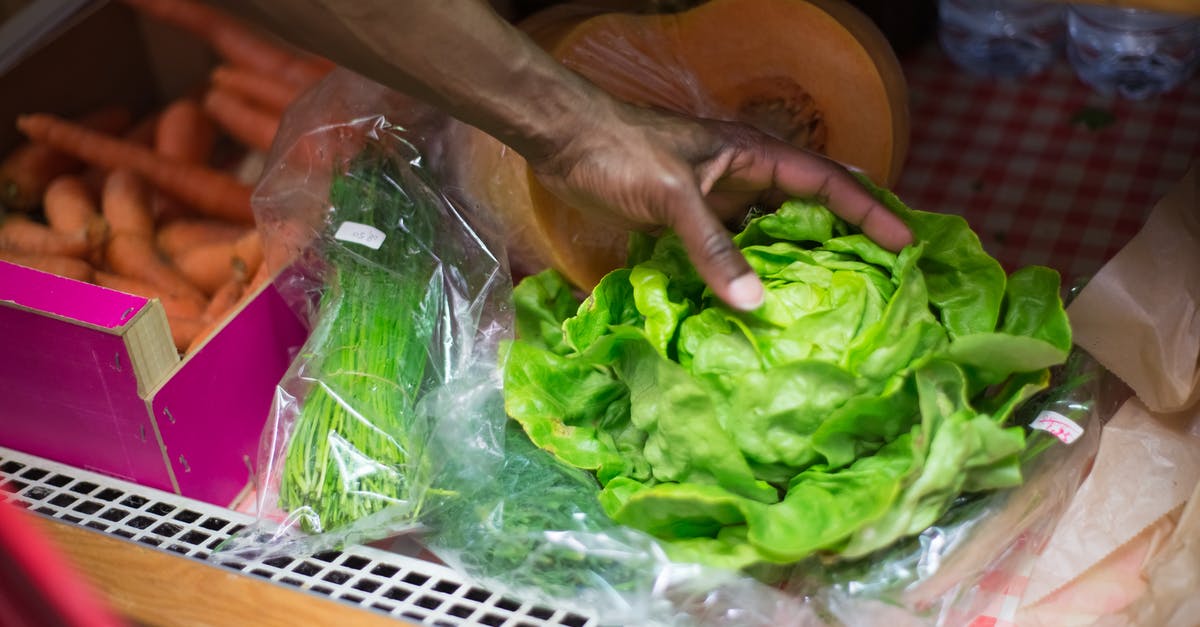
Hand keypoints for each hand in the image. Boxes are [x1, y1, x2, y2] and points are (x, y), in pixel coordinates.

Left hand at [525, 100, 913, 310]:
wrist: (565, 142)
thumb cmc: (622, 153)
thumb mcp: (674, 196)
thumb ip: (713, 248)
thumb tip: (755, 304)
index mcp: (754, 155)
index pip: (826, 183)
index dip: (868, 210)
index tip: (905, 242)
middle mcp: (744, 177)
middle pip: (807, 208)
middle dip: (843, 236)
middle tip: (878, 277)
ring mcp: (716, 200)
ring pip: (769, 232)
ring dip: (794, 261)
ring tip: (827, 302)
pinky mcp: (687, 221)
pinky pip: (730, 250)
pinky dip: (747, 272)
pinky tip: (757, 303)